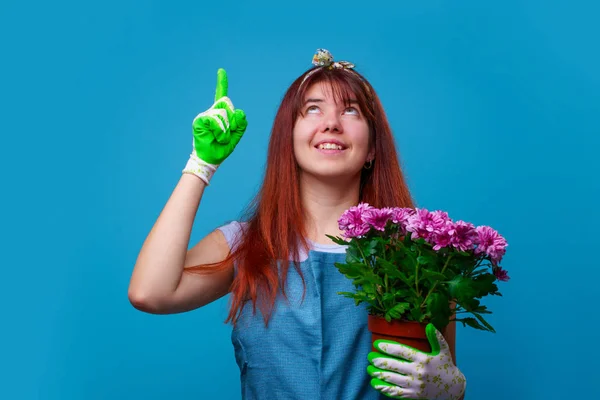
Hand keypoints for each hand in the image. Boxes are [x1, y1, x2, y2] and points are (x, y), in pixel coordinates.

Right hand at [182, 68, 246, 184]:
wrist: (210, 159)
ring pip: (224, 113)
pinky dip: (220, 131)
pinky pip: (216, 120)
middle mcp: (212, 112)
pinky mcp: (200, 120)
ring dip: (226, 129)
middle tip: (226, 135)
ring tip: (221, 138)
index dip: (221, 83)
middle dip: (232, 122)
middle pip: (228, 105)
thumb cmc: (222, 148)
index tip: (221, 71)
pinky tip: (216, 138)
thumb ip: (241, 124)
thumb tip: (241, 112)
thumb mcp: (236, 136)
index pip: (221, 95)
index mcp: (221, 114)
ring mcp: (205, 115)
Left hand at [367, 323, 465, 399]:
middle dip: (379, 360)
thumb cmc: (446, 367)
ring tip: (369, 368)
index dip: (388, 347)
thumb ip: (436, 338)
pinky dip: (384, 388)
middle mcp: (418, 372)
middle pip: (394, 365)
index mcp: (423, 359)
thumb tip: (429, 325)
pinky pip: (396, 392)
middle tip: (369, 356)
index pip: (402, 351)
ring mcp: (415, 385)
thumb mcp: (443, 351)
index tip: (376, 344)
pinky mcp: (413, 395)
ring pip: (392, 379)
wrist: (454, 390)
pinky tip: (375, 383)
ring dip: (378, 374)